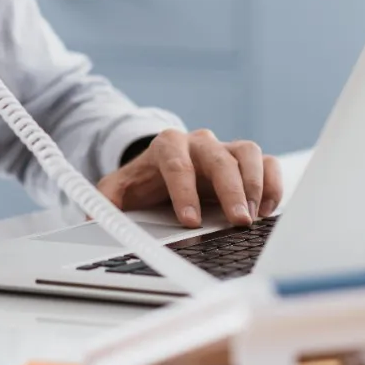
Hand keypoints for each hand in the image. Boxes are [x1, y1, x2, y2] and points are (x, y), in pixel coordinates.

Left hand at [96, 129, 282, 228]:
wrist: (163, 165)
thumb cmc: (144, 181)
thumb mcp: (118, 190)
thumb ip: (105, 203)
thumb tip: (92, 222)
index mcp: (167, 146)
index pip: (176, 164)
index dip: (184, 192)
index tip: (190, 220)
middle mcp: (199, 142)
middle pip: (219, 158)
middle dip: (230, 190)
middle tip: (237, 222)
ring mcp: (225, 148)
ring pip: (247, 152)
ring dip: (254, 184)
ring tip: (253, 217)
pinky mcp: (245, 159)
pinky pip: (268, 162)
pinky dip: (272, 183)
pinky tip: (266, 210)